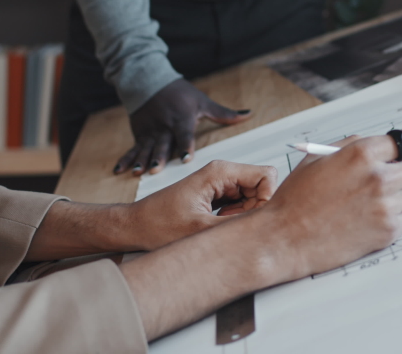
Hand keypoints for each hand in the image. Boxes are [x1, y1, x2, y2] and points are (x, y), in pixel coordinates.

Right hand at [114, 78, 251, 175]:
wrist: (149, 80)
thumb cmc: (181, 93)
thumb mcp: (202, 102)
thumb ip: (224, 113)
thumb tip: (250, 114)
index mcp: (181, 119)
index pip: (184, 134)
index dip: (185, 146)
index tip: (185, 159)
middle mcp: (164, 126)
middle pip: (162, 144)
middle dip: (159, 156)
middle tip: (155, 169)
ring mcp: (150, 131)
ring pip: (146, 148)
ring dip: (141, 160)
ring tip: (137, 172)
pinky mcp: (139, 135)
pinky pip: (133, 149)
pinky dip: (126, 159)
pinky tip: (119, 171)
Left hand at [127, 160, 276, 249]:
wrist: (134, 226)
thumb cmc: (158, 224)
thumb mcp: (202, 230)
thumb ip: (238, 224)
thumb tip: (264, 227)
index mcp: (219, 172)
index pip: (267, 176)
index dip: (267, 199)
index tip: (252, 218)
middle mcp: (221, 173)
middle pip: (261, 186)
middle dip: (255, 209)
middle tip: (231, 225)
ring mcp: (219, 183)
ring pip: (252, 197)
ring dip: (244, 215)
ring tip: (219, 225)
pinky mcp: (215, 194)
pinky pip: (240, 203)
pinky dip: (235, 217)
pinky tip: (216, 225)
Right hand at [255, 127, 401, 279]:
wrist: (286, 238)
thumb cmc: (297, 199)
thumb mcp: (320, 157)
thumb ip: (354, 144)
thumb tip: (384, 143)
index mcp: (363, 154)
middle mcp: (380, 179)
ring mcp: (386, 207)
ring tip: (383, 195)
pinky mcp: (388, 231)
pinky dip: (395, 215)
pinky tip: (372, 215)